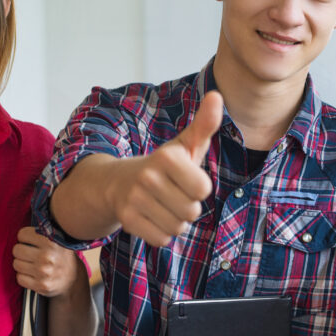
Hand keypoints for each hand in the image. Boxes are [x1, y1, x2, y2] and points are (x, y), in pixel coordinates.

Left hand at [13, 226, 81, 296]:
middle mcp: (48, 256)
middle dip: (21, 251)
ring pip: (16, 264)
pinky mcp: (41, 285)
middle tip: (30, 253)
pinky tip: (33, 275)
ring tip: (32, 264)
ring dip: (22, 264)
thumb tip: (25, 217)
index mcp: (51, 241)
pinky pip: (19, 278)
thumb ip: (43, 230)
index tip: (31, 241)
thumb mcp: (58, 238)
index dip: (25, 237)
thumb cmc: (60, 255)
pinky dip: (24, 277)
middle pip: (16, 250)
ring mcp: (44, 272)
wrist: (72, 279)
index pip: (22, 234)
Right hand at [109, 91, 222, 246]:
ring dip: (176, 221)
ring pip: (178, 228)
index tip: (185, 178)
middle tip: (174, 193)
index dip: (199, 187)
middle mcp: (147, 177)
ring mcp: (134, 199)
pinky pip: (162, 239)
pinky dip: (162, 233)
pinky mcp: (127, 220)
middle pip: (192, 211)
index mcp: (166, 157)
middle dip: (188, 206)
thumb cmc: (164, 165)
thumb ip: (205, 124)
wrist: (119, 182)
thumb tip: (217, 96)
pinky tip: (153, 216)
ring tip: (164, 205)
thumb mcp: (185, 144)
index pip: (203, 190)